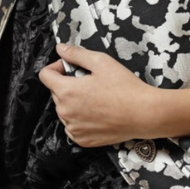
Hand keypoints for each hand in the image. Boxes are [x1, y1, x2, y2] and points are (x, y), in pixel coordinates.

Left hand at [39, 44, 159, 146]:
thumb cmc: (125, 87)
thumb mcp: (102, 62)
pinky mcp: (82, 140)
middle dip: (69, 84)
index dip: (57, 67)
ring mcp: (73, 128)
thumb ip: (77, 54)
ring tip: (98, 99)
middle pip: (56, 92)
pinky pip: (74, 126)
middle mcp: (65, 112)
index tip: (73, 68)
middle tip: (92, 82)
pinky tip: (99, 113)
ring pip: (65, 110)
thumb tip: (60, 49)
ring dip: (75, 103)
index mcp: (66, 91)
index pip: (45, 75)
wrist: (144, 114)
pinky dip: (81, 119)